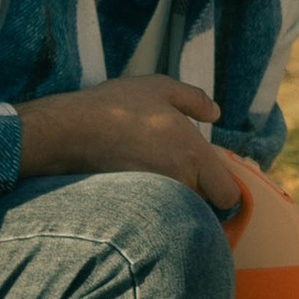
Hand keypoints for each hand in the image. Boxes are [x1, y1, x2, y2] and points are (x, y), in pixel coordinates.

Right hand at [14, 75, 238, 213]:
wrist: (70, 131)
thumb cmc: (118, 106)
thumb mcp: (161, 87)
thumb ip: (195, 99)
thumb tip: (215, 113)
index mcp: (193, 156)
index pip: (228, 197)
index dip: (223, 187)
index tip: (210, 174)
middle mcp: (179, 183)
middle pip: (203, 205)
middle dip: (198, 191)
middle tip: (178, 167)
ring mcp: (155, 199)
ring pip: (178, 209)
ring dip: (174, 197)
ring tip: (154, 170)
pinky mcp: (134, 206)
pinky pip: (155, 211)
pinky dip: (152, 202)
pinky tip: (137, 178)